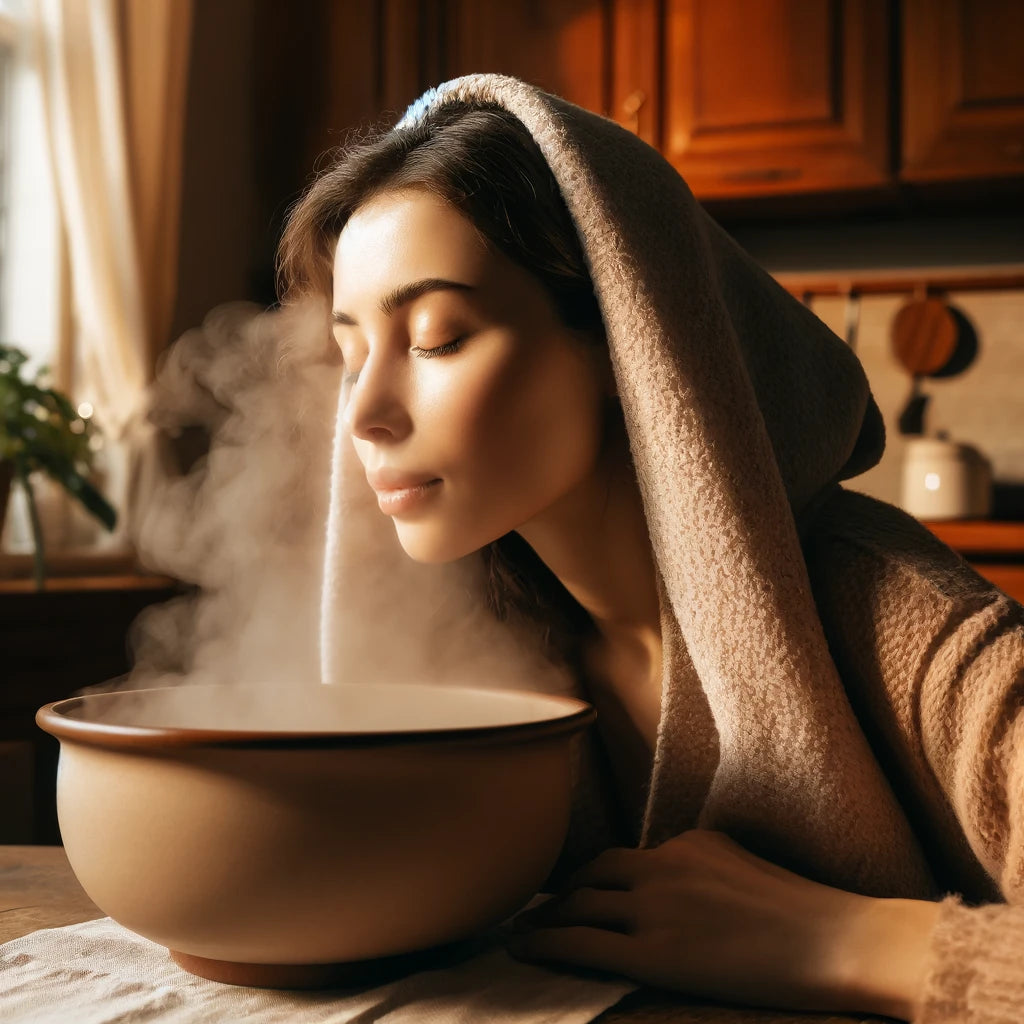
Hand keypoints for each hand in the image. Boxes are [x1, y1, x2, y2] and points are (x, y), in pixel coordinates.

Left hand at [507, 828, 919, 1016]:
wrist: (836, 941)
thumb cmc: (807, 916)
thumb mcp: (746, 868)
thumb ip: (705, 869)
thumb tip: (680, 885)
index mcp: (690, 842)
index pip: (629, 858)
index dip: (597, 877)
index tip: (579, 888)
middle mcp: (664, 863)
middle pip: (594, 873)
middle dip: (564, 891)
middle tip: (541, 908)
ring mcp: (656, 906)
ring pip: (580, 905)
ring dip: (546, 918)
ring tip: (523, 931)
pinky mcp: (654, 952)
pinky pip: (583, 944)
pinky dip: (546, 945)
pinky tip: (524, 950)